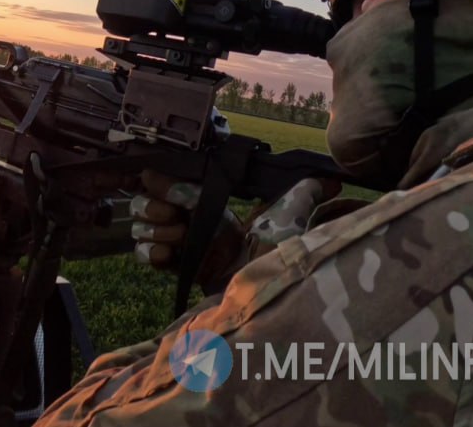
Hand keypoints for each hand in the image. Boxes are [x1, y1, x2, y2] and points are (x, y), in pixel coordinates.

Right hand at [130, 172, 343, 294]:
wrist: (262, 296)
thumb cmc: (276, 255)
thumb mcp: (289, 218)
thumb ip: (304, 194)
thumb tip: (330, 177)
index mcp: (215, 209)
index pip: (175, 183)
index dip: (163, 180)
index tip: (155, 177)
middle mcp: (194, 226)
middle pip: (149, 202)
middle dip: (156, 205)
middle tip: (175, 216)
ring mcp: (183, 250)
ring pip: (142, 226)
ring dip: (155, 228)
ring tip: (177, 237)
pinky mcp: (177, 272)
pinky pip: (145, 255)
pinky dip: (151, 252)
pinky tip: (168, 254)